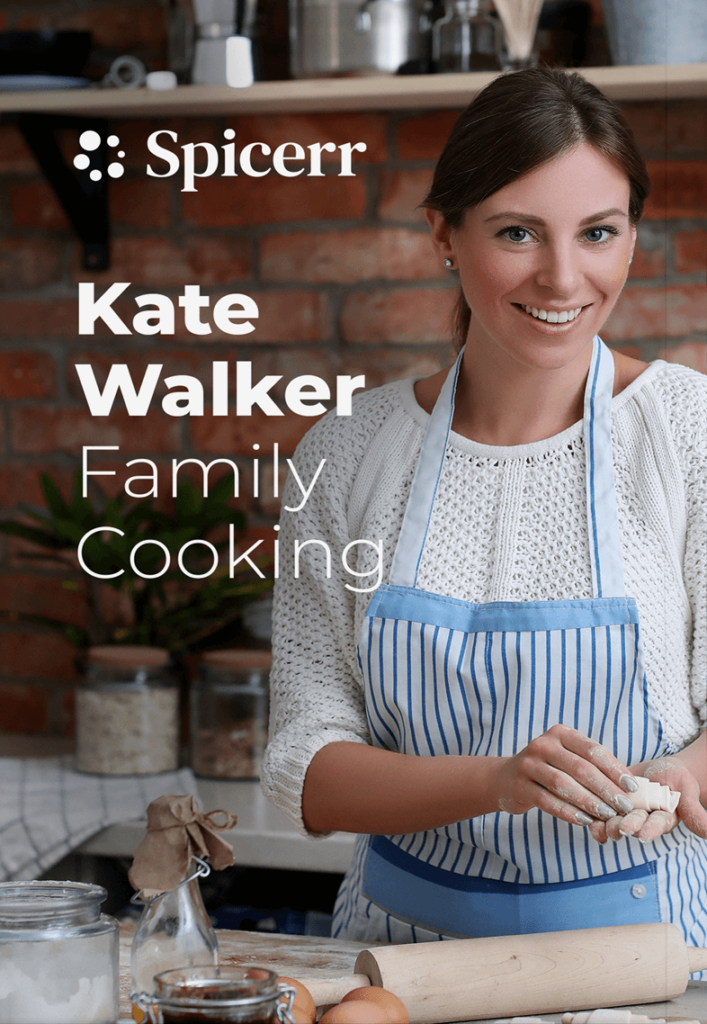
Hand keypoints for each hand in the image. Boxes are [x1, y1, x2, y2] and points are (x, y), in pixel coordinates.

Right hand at [493, 724, 637, 841]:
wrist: (506, 778)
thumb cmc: (549, 768)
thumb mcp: (567, 758)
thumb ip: (591, 766)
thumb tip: (629, 786)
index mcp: (560, 733)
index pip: (592, 750)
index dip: (614, 768)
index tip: (633, 787)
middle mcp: (543, 745)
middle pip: (580, 768)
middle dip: (606, 789)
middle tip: (624, 806)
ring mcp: (529, 764)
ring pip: (564, 785)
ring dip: (589, 802)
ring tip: (607, 815)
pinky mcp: (520, 786)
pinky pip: (548, 801)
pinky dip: (568, 812)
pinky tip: (585, 821)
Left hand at [604, 756, 706, 843]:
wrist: (661, 771)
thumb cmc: (678, 780)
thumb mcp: (687, 790)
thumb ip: (693, 810)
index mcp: (663, 818)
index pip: (657, 826)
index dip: (649, 830)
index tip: (643, 835)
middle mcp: (643, 819)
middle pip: (633, 825)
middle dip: (625, 826)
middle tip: (618, 828)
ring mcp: (626, 812)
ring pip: (615, 821)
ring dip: (607, 825)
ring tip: (600, 826)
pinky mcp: (611, 800)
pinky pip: (601, 810)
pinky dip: (594, 815)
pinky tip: (587, 819)